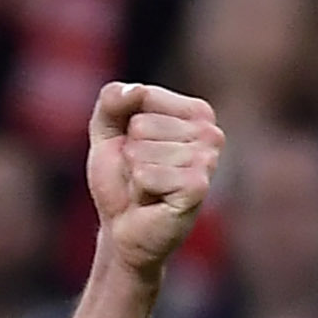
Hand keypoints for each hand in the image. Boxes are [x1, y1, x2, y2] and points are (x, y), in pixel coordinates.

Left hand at [86, 82, 220, 279]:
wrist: (123, 227)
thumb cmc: (121, 178)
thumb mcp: (107, 132)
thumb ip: (112, 101)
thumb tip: (134, 89)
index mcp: (196, 112)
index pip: (143, 95)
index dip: (125, 125)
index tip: (134, 146)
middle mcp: (210, 132)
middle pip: (141, 125)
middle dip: (128, 153)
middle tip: (140, 173)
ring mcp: (208, 161)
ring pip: (141, 151)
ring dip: (133, 174)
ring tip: (146, 187)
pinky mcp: (197, 188)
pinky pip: (146, 175)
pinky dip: (138, 189)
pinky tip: (151, 199)